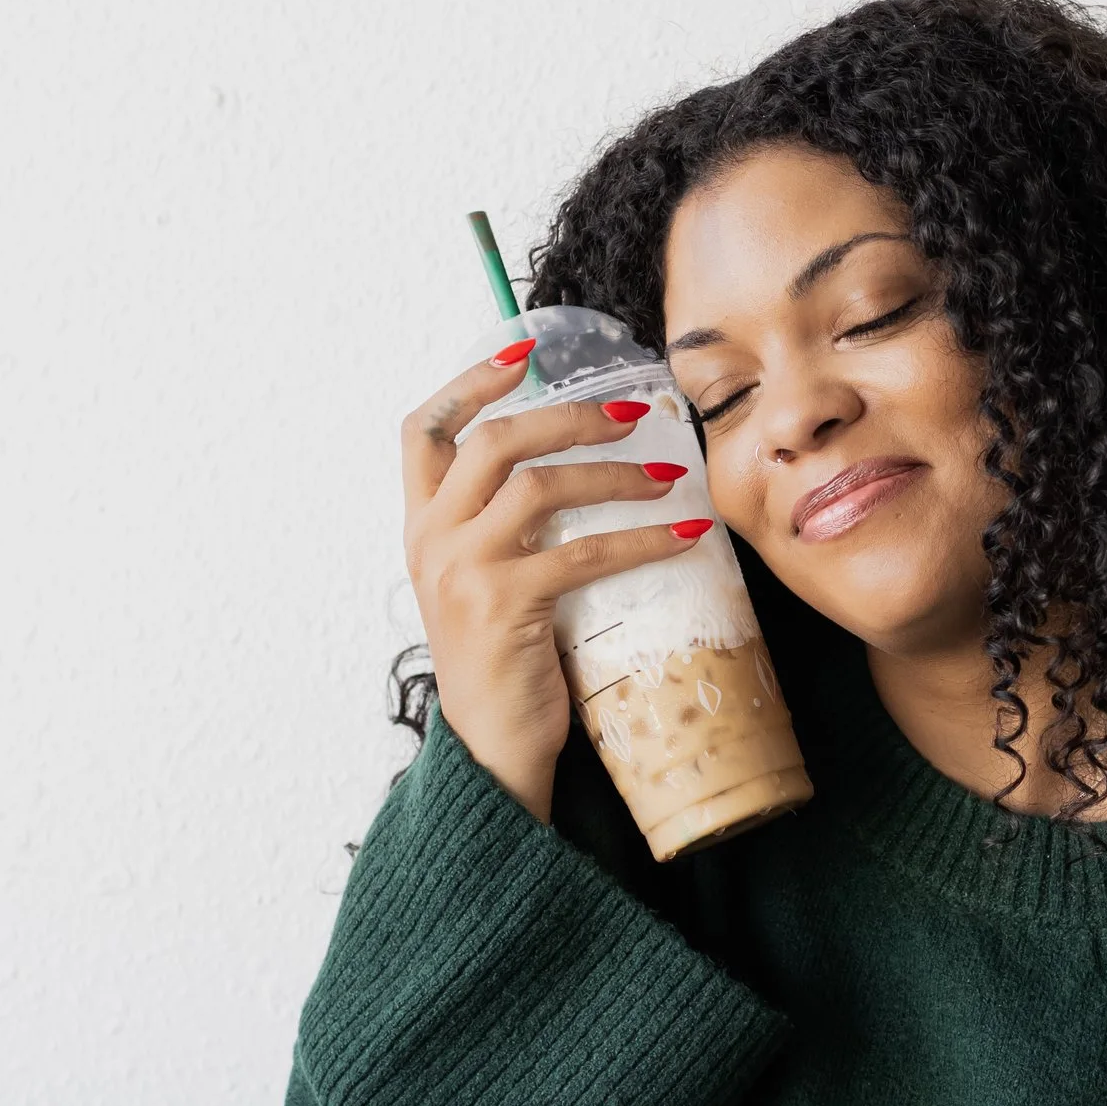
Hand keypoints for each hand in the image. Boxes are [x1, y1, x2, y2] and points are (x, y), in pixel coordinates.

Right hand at [400, 350, 690, 820]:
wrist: (491, 752)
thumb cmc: (503, 667)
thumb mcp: (485, 585)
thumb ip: (504, 530)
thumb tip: (574, 476)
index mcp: (421, 527)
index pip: (424, 430)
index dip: (470, 381)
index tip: (523, 353)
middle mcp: (431, 540)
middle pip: (494, 441)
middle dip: (568, 415)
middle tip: (633, 414)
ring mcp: (462, 571)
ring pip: (538, 485)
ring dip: (613, 474)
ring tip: (668, 476)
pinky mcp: (504, 606)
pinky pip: (582, 551)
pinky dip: (642, 539)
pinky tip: (685, 537)